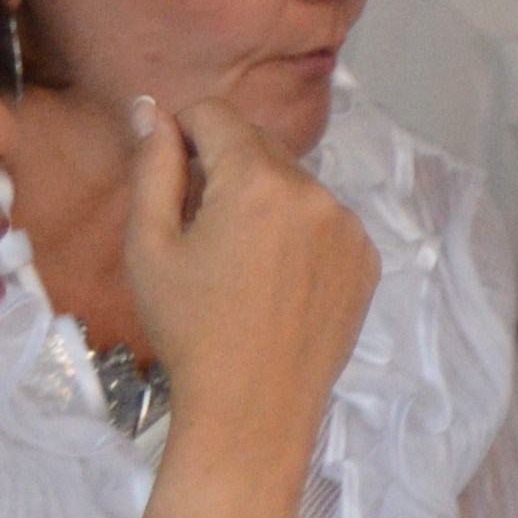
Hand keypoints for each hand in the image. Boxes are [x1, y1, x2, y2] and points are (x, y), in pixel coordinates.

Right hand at [117, 97, 377, 442]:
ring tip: (238, 261)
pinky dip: (298, 232)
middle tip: (200, 226)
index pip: (216, 115)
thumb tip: (154, 111)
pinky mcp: (367, 259)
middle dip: (224, 166)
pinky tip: (275, 281)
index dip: (183, 131)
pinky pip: (325, 221)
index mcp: (259, 182)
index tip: (169, 170)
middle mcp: (316, 193)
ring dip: (263, 199)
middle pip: (259, 145)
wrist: (255, 407)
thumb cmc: (190, 329)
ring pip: (294, 183)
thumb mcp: (150, 246)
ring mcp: (349, 227)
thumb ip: (154, 167)